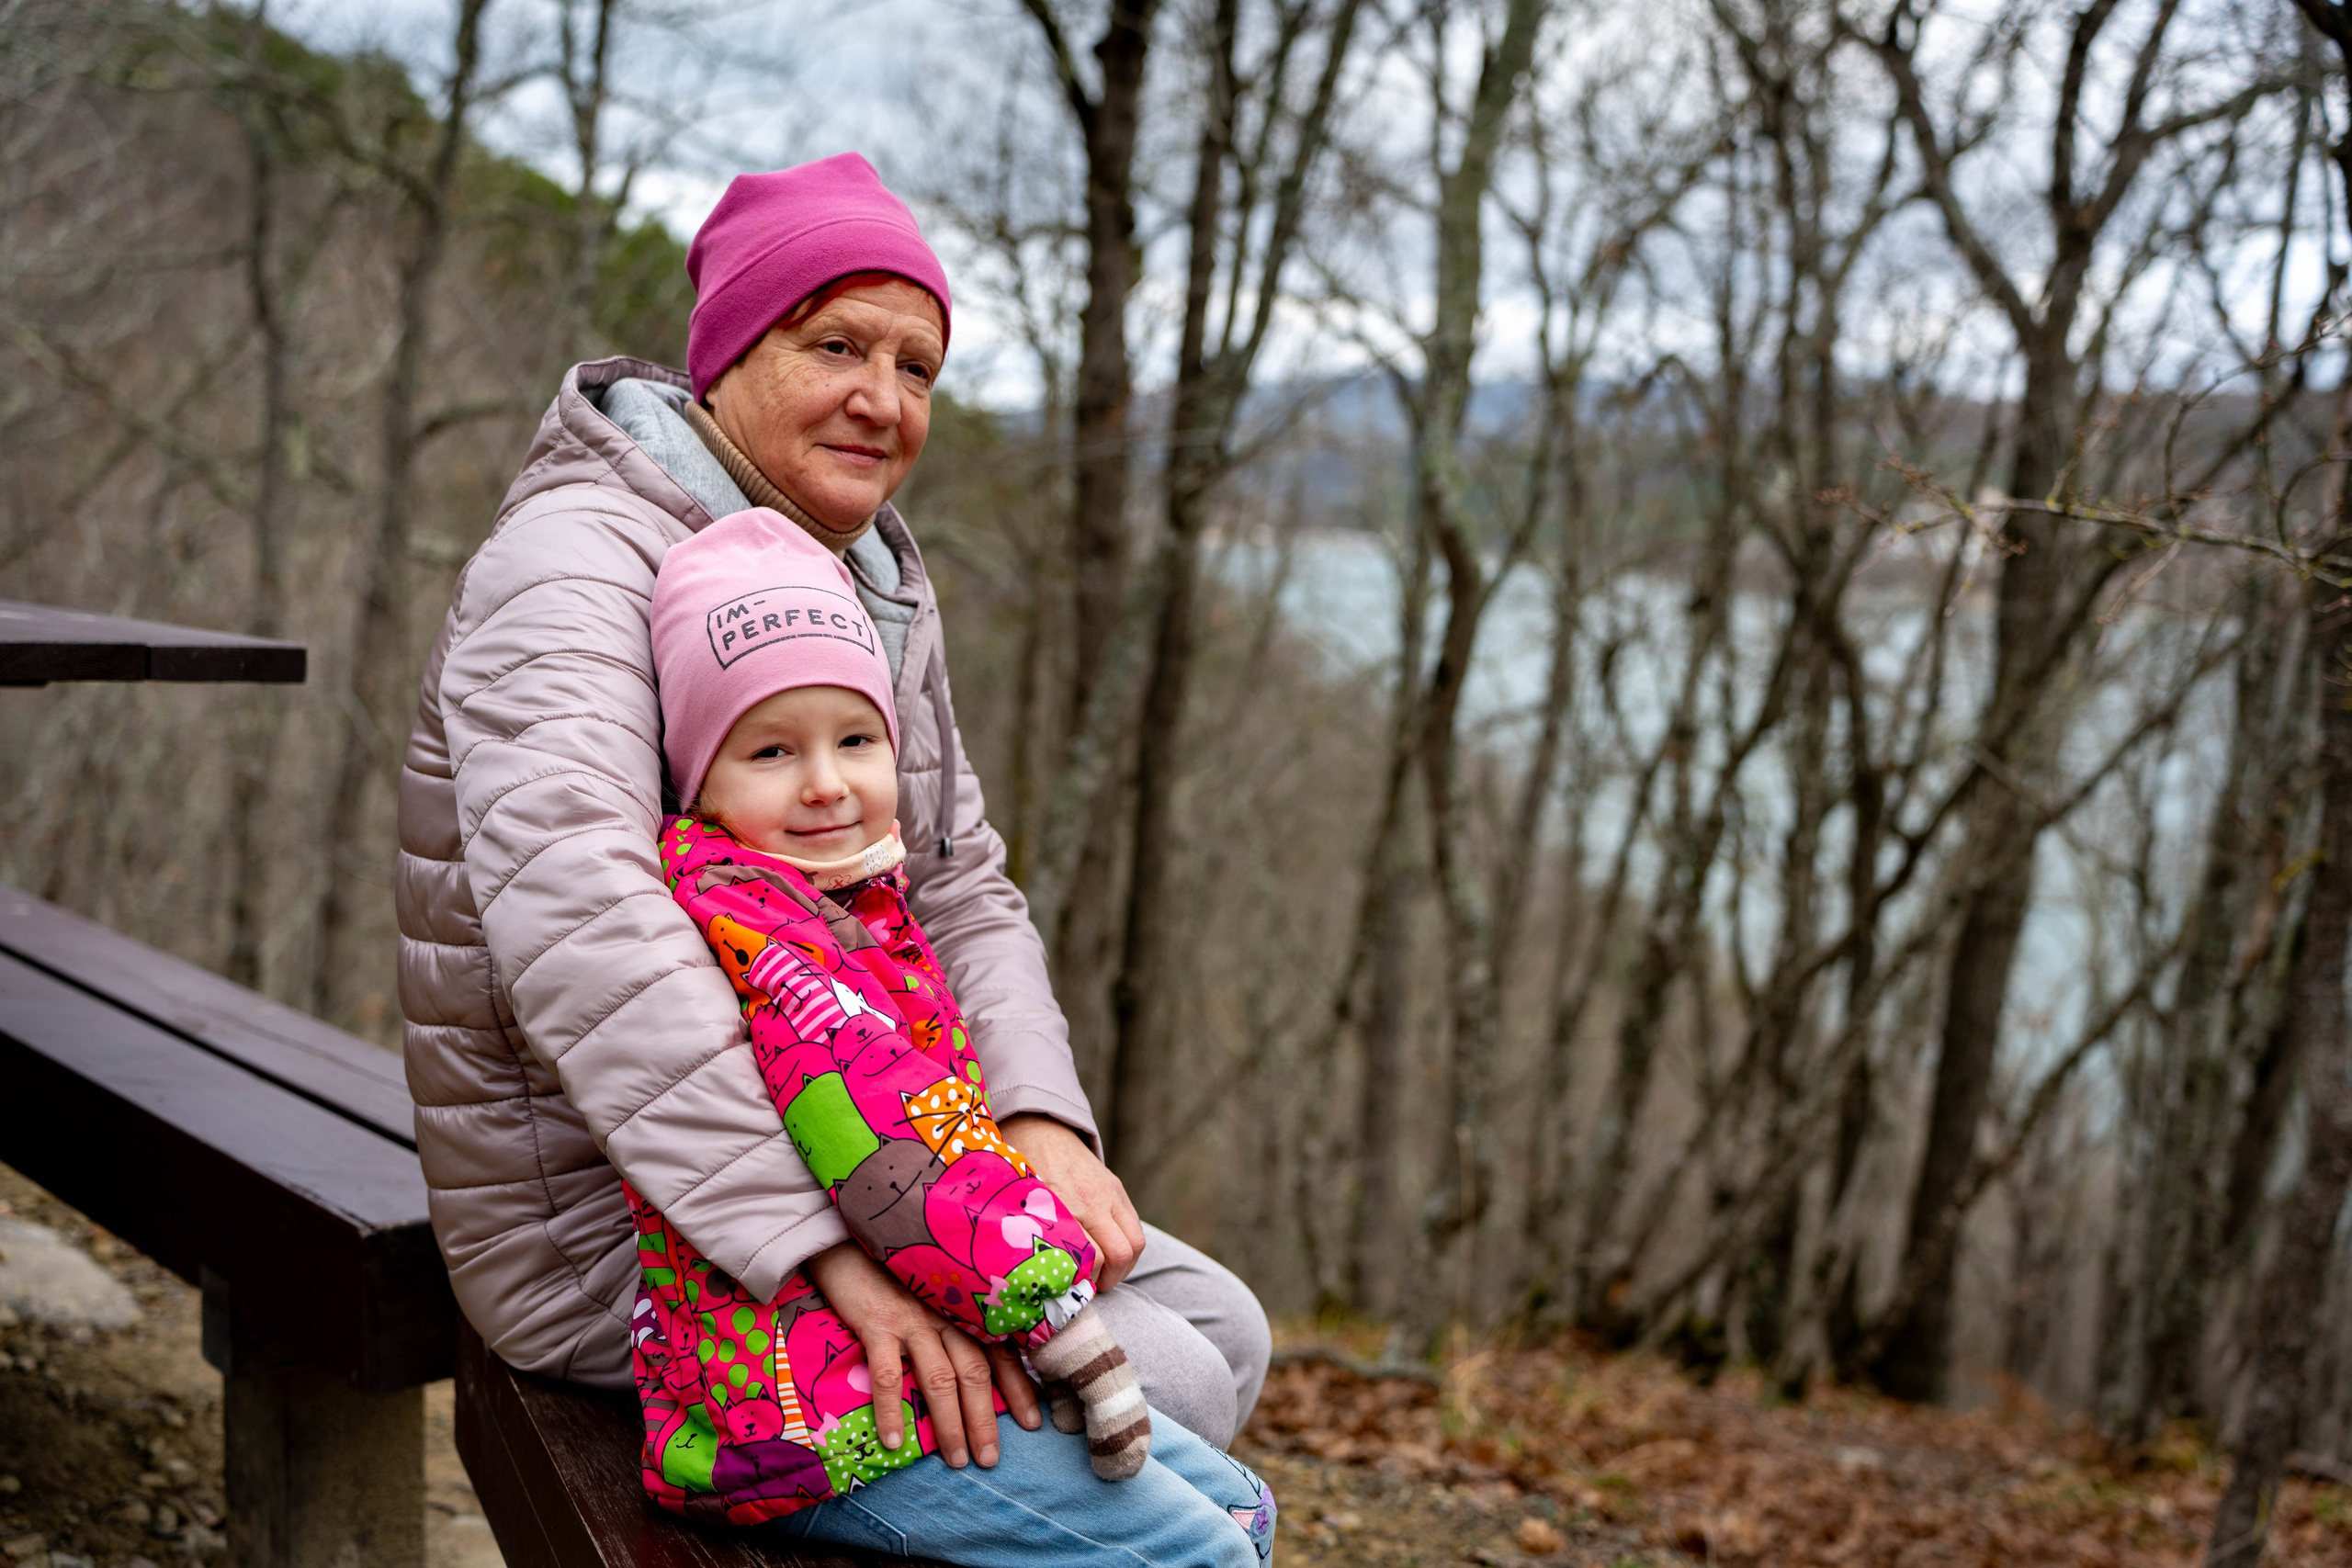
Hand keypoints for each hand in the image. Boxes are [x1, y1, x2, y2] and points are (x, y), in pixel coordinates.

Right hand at [801, 1241, 1041, 1465]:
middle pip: (975, 1372)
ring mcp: (913, 1320)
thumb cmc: (892, 1275)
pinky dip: (892, 1411)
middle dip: (985, 1419)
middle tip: (990, 1459)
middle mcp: (945, 1315)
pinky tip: (894, 1442)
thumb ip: (954, 1326)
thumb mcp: (932, 1296)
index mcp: (961, 1310)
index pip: (1000, 1351)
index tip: (1032, 1423)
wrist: (847, 1241)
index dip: (1019, 1388)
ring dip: (950, 1423)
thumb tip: (975, 1373)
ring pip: (941, 1378)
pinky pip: (889, 1374)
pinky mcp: (878, 1324)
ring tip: (956, 1460)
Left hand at [998, 1113, 1147, 1291]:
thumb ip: (1028, 1235)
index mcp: (1061, 1207)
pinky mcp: (1117, 1187)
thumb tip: (1027, 1278)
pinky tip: (1110, 1252)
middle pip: (1120, 1255)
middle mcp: (1090, 1201)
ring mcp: (1108, 1193)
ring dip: (1124, 1266)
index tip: (1071, 1290)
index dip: (1084, 1281)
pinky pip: (1135, 1225)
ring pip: (1136, 1243)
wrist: (1038, 1128)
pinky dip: (1128, 1245)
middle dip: (1109, 1280)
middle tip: (1092, 1287)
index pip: (1090, 1258)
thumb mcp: (1016, 1203)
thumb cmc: (1020, 1170)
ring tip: (1105, 1273)